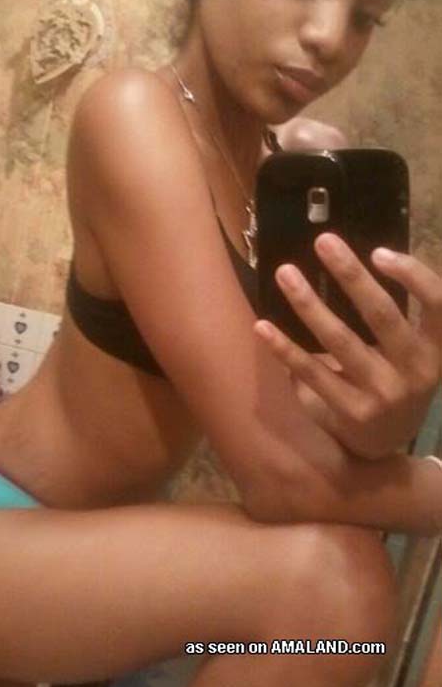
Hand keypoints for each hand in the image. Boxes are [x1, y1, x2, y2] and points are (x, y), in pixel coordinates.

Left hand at [253, 234, 441, 459]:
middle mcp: (415, 371)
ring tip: (286, 273)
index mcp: (435, 349)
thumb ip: (390, 316)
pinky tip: (262, 326)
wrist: (385, 445)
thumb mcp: (409, 352)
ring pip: (340, 340)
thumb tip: (345, 260)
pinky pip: (311, 372)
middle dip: (351, 275)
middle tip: (323, 241)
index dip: (413, 276)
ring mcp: (383, 394)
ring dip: (309, 303)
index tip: (379, 252)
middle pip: (381, 315)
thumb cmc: (392, 380)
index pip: (438, 304)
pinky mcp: (351, 413)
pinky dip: (285, 347)